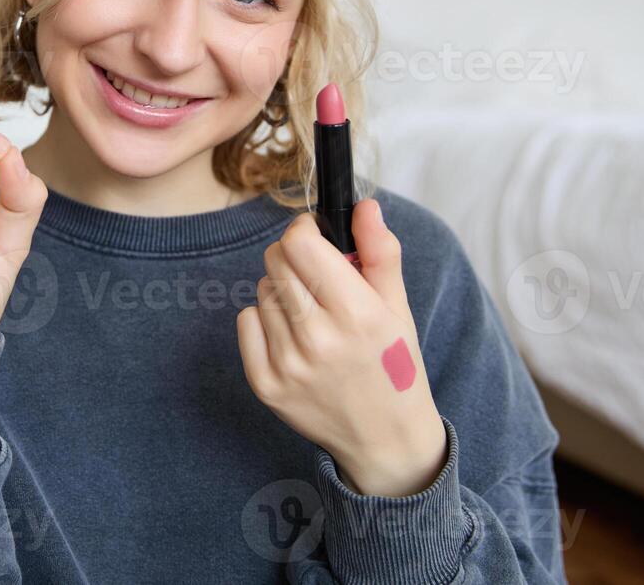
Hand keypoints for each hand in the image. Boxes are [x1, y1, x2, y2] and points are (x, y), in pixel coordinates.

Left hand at [236, 200, 447, 496]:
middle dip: (295, 259)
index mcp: (356, 314)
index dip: (305, 232)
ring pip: (262, 290)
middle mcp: (317, 339)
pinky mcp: (265, 384)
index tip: (317, 240)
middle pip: (275, 260)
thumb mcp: (397, 307)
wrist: (385, 438)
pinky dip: (265, 322)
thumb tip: (365, 205)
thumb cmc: (393, 365)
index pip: (299, 243)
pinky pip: (246, 321)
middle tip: (319, 282)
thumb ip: (380, 251)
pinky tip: (293, 339)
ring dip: (284, 294)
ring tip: (313, 318)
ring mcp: (287, 364)